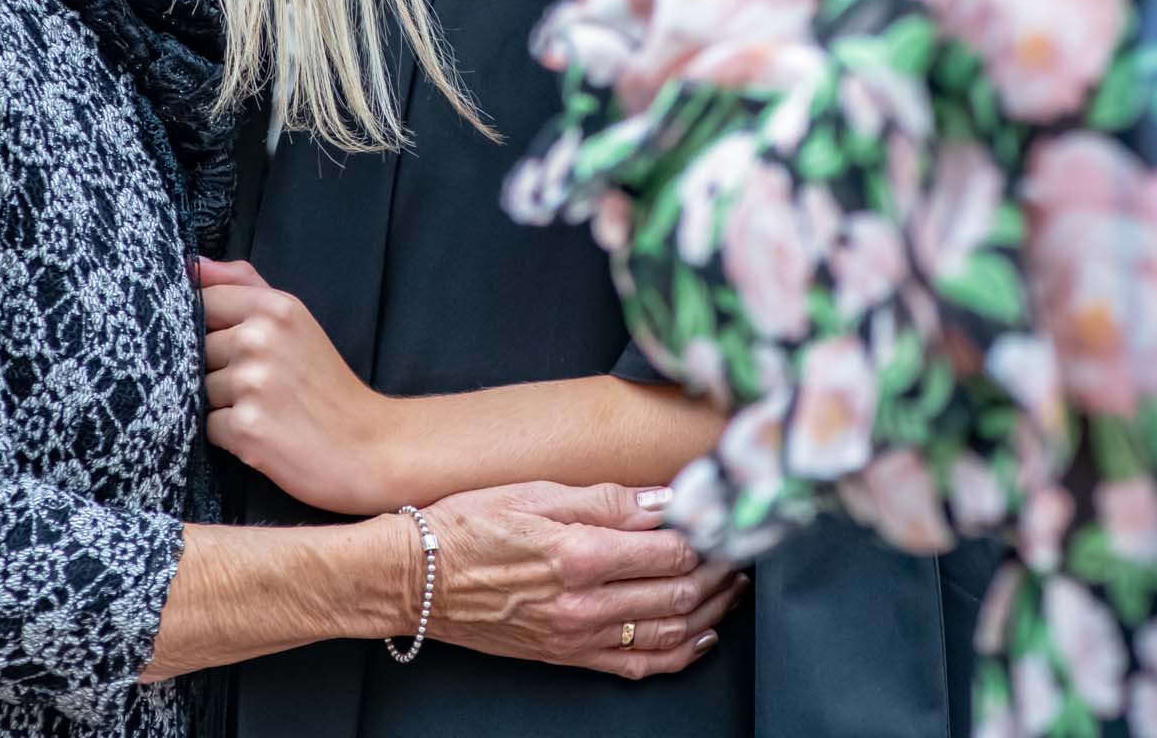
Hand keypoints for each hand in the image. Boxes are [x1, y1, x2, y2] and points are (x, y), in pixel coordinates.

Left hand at [198, 257, 394, 514]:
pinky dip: (230, 435)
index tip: (236, 348)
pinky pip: (208, 426)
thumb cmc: (326, 384)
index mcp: (275, 307)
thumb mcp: (296, 321)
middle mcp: (260, 338)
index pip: (204, 301)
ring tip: (265, 411)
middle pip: (196, 350)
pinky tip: (264, 434)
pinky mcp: (246, 426)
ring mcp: (252, 382)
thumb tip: (195, 265)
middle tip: (263, 387)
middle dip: (217, 371)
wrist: (367, 446)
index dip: (210, 328)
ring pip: (198, 389)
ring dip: (223, 405)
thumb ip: (246, 286)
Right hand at [420, 480, 748, 680]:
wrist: (415, 580)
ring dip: (712, 610)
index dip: (708, 535)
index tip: (727, 518)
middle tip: (741, 548)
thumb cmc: (467, 524)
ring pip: (669, 631)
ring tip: (733, 586)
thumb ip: (606, 498)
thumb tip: (664, 500)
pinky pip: (639, 663)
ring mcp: (577, 636)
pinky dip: (680, 653)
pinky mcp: (568, 656)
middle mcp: (584, 602)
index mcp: (579, 553)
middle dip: (719, 571)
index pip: (671, 550)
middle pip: (678, 592)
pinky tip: (702, 635)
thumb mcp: (534, 492)